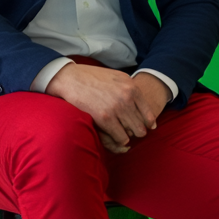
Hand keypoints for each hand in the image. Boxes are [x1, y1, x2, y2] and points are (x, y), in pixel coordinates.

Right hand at [46, 64, 167, 153]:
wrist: (70, 78)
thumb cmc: (92, 78)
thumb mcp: (117, 77)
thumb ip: (130, 89)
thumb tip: (142, 105)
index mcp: (132, 87)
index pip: (149, 113)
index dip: (148, 123)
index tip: (146, 127)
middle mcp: (127, 97)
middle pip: (142, 125)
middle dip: (138, 130)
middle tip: (130, 131)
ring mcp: (116, 108)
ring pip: (134, 133)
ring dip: (129, 135)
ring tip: (121, 133)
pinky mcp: (104, 118)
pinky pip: (121, 137)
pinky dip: (120, 140)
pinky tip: (114, 136)